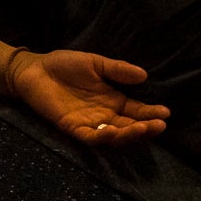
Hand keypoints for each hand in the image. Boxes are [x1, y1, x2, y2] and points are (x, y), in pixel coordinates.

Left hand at [7, 50, 169, 147]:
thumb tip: (144, 75)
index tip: (166, 113)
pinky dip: (101, 137)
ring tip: (142, 128)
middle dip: (146, 128)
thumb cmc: (65, 65)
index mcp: (113, 100)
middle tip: (160, 125)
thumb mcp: (95, 63)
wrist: (35, 69)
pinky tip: (111, 130)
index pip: (137, 111)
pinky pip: (89, 137)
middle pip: (129, 127)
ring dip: (128, 135)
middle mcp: (104, 115)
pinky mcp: (72, 128)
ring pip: (113, 136)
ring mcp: (89, 123)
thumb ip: (117, 70)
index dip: (151, 113)